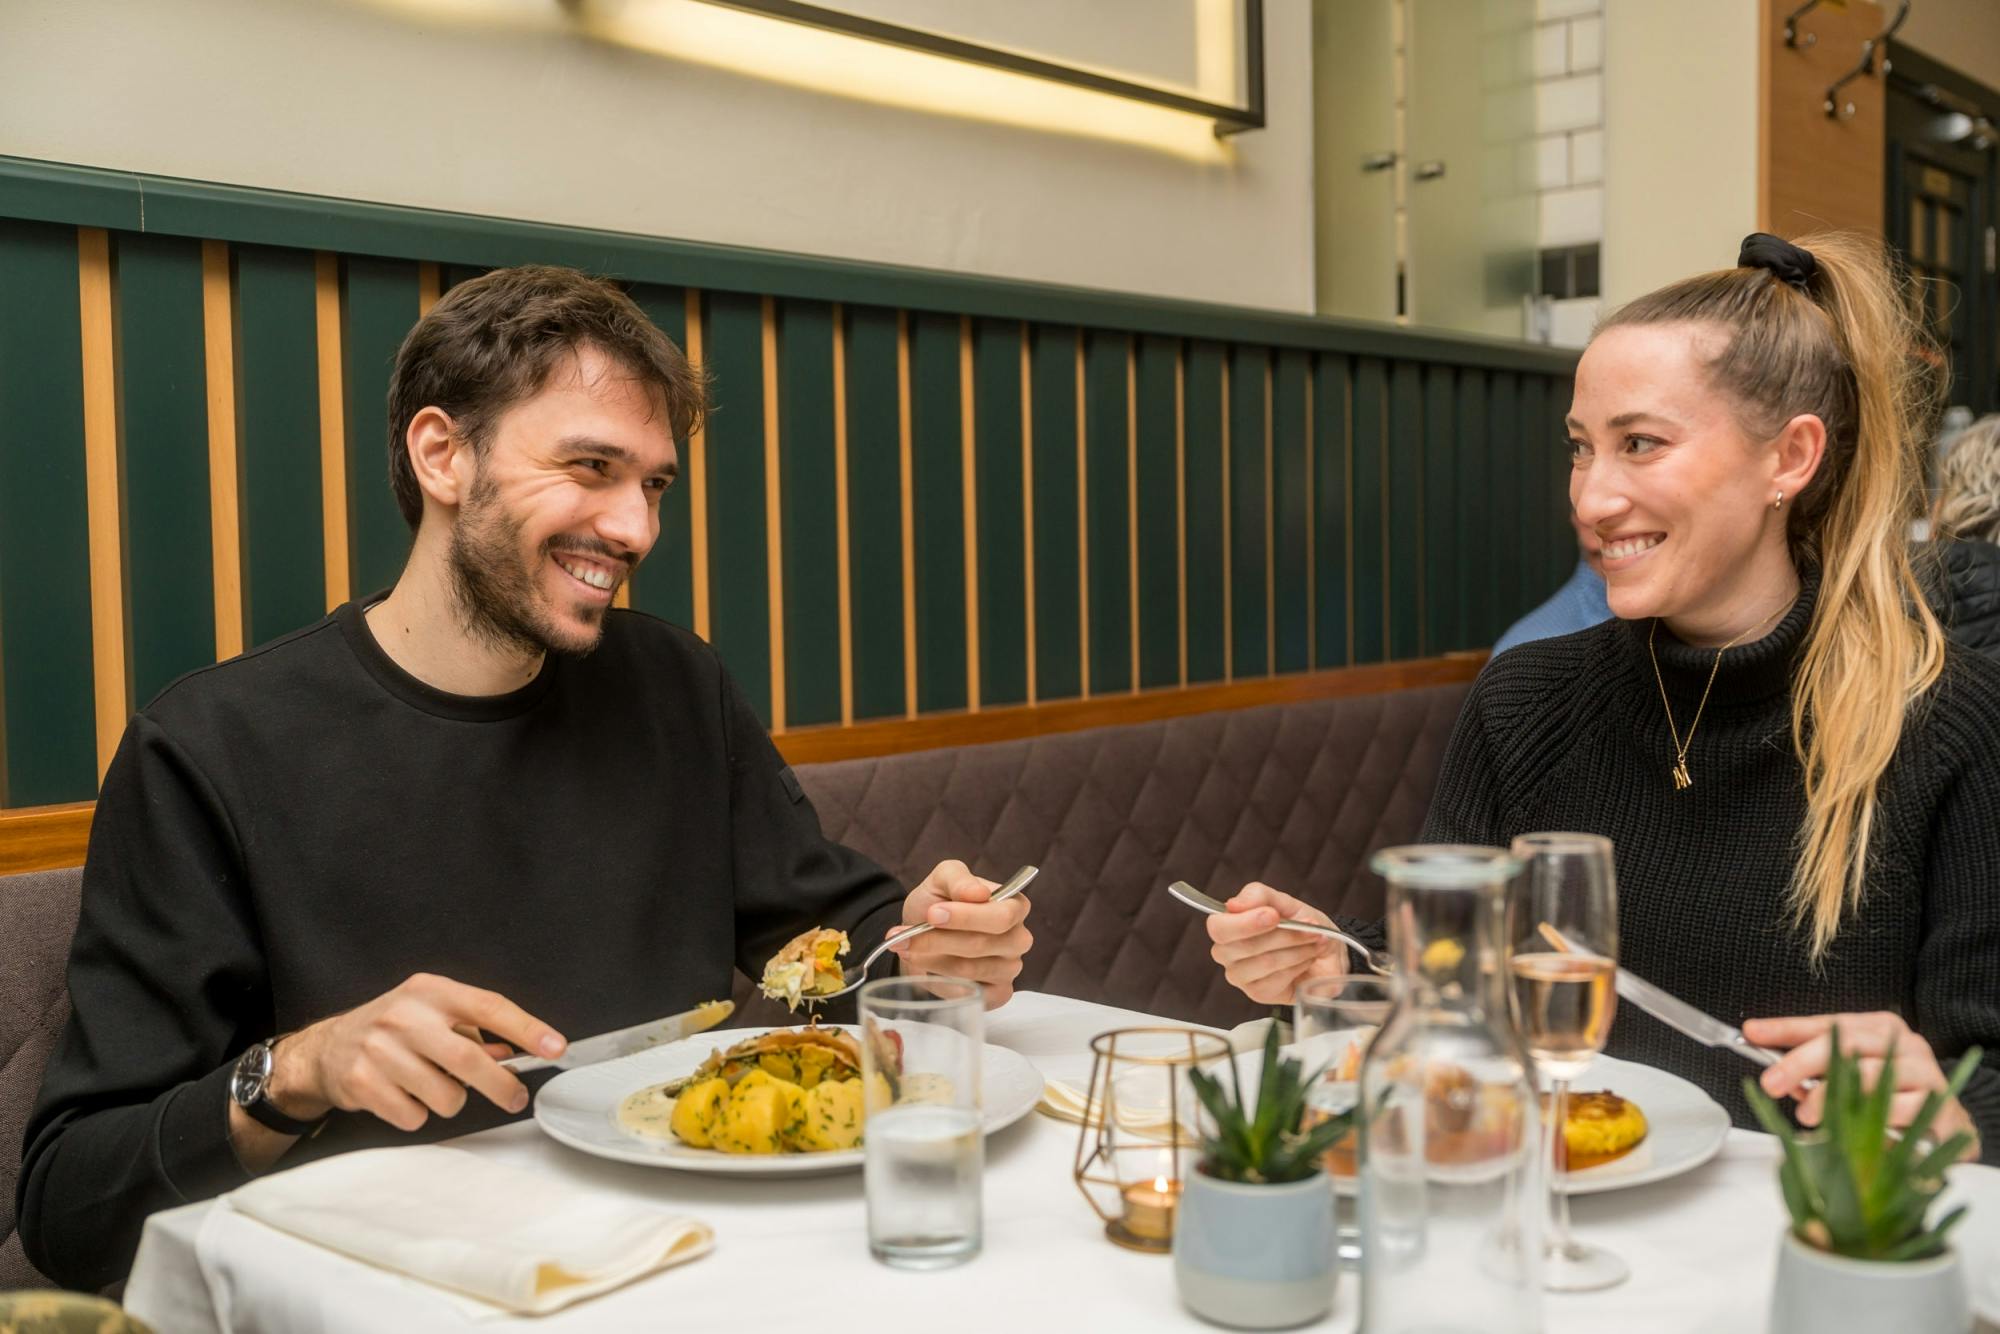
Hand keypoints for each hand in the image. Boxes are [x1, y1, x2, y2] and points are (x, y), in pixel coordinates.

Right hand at [272, 973, 566, 1132]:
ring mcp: (380, 1050)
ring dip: (451, 1101)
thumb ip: (473, 1030)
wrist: (326, 1049)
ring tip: (433, 1087)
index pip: (489, 1006)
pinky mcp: (362, 1082)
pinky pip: (414, 1116)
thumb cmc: (393, 1030)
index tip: (555, 1047)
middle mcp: (405, 1016)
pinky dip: (418, 1114)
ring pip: (445, 1096)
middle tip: (515, 1097)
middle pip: (469, 1059)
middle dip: (501, 1085)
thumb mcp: (431, 1014)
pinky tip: (403, 1096)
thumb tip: (516, 1053)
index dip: (527, 1028)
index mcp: (430, 992)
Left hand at [889, 860, 1033, 1009]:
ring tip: (909, 947)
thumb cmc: (938, 904)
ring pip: (969, 970)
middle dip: (938, 940)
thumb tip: (978, 893)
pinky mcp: (997, 993)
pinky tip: (926, 969)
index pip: (1001, 916)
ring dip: (931, 958)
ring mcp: (1010, 968)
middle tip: (906, 935)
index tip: (932, 914)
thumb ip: (958, 879)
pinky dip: (939, 981)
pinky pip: (968, 993)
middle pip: (982, 944)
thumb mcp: (942, 879)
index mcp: (1015, 906)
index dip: (966, 917)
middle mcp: (1018, 938)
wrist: (921, 934)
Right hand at [1207, 882, 1349, 1005]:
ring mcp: (1240, 977)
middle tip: (1309, 927)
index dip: (1246, 923)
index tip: (1274, 915)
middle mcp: (1226, 953)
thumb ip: (1257, 896)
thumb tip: (1232, 905)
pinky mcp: (1258, 993)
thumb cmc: (1300, 924)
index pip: (1218, 927)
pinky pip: (1278, 979)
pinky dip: (1300, 964)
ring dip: (1297, 949)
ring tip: (1314, 941)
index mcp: (1226, 926)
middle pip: (1244, 946)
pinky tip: (1308, 958)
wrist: (1326, 951)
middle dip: (1284, 935)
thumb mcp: (1284, 902)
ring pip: (1265, 962)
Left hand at [1744, 1011, 1979, 1157]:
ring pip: (1873, 1076)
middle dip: (1803, 1062)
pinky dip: (1872, 1121)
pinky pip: (1902, 1112)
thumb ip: (1809, 1066)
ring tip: (1808, 1115)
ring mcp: (1928, 1075)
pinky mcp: (1945, 1109)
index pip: (1828, 1023)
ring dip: (1833, 1096)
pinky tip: (1854, 1132)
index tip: (1752, 1033)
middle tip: (1773, 1082)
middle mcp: (1907, 1044)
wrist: (1948, 1127)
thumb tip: (1763, 1050)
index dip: (1787, 1028)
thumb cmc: (1890, 1096)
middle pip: (1848, 1043)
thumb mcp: (1847, 1075)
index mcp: (1881, 1028)